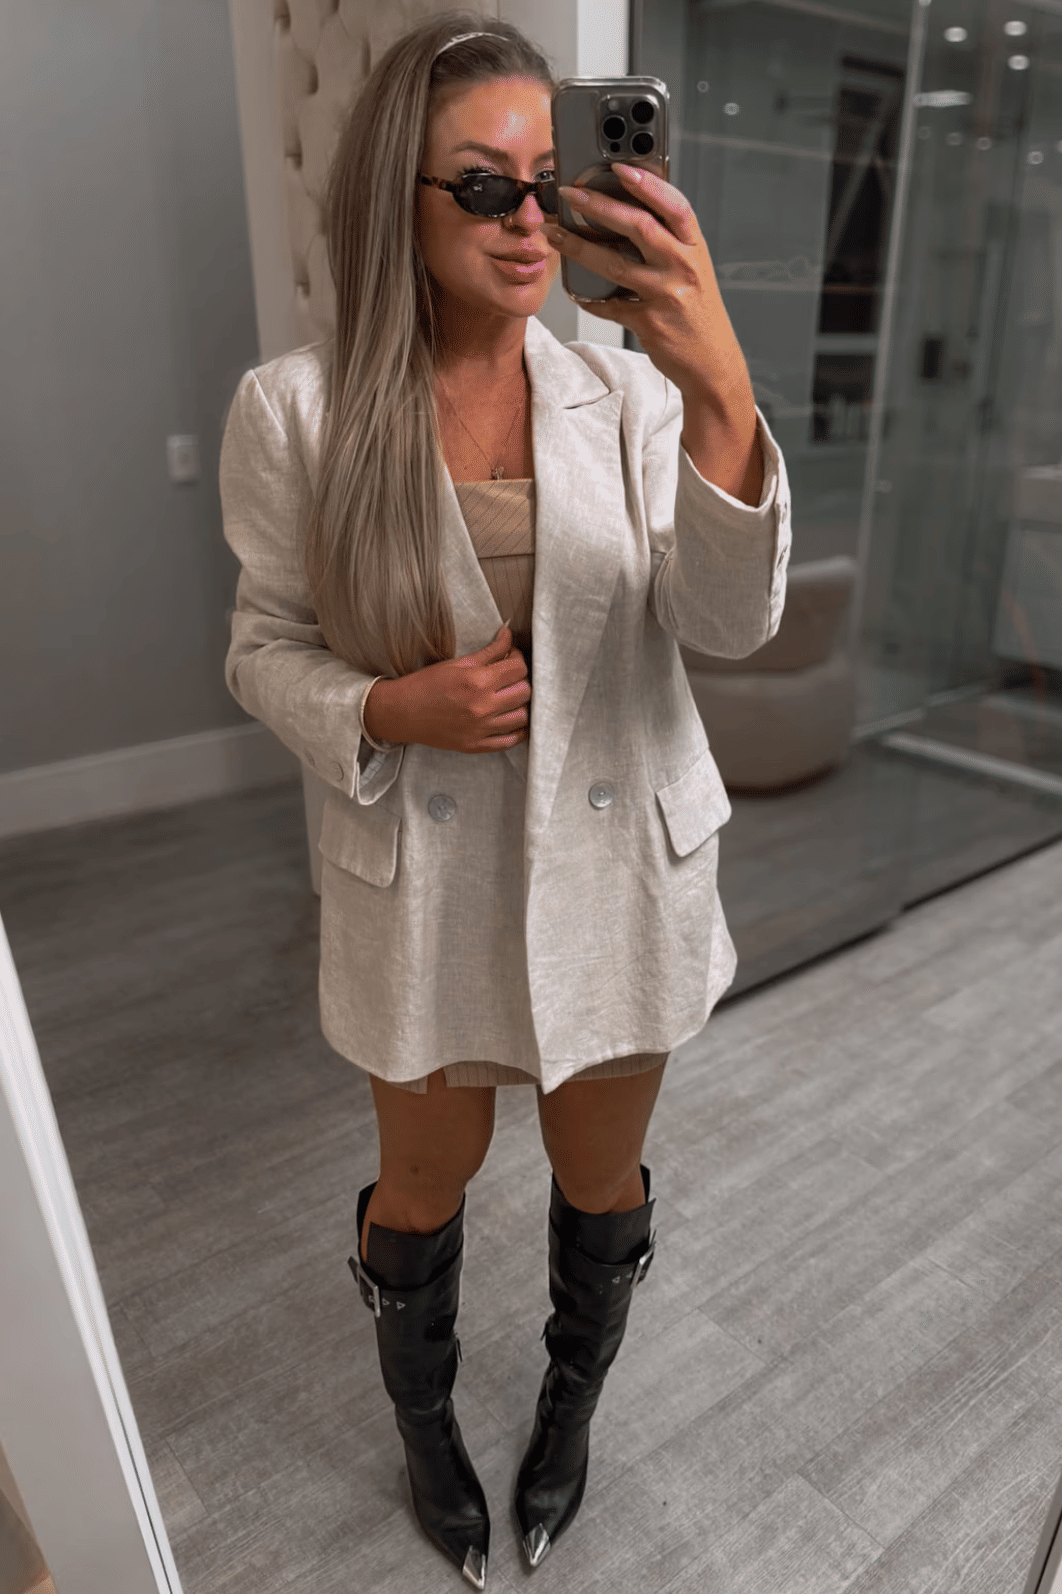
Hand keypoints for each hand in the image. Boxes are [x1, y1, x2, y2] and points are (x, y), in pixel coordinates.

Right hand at [367, 622, 529, 753]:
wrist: (402, 712)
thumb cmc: (426, 685)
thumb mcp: (457, 663)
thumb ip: (489, 651)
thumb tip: (508, 636)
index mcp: (477, 681)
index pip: (518, 668)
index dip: (518, 658)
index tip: (511, 657)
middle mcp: (482, 706)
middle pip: (525, 691)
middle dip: (521, 680)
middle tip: (511, 677)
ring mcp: (481, 729)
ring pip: (522, 717)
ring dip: (521, 705)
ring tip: (511, 698)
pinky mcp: (476, 745)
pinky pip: (509, 742)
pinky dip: (517, 731)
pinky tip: (512, 721)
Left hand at [545, 166, 749, 407]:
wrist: (712, 363)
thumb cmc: (699, 314)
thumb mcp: (694, 270)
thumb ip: (669, 244)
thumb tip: (628, 214)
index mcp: (695, 249)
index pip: (675, 206)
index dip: (649, 184)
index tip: (620, 168)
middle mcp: (683, 268)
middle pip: (639, 227)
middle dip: (600, 205)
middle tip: (571, 194)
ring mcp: (666, 296)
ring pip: (616, 264)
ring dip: (579, 247)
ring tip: (556, 235)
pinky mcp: (649, 324)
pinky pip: (610, 306)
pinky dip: (589, 297)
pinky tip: (575, 289)